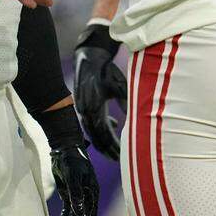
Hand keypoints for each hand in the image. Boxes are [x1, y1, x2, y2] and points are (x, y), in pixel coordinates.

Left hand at [51, 145, 99, 215]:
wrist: (64, 148)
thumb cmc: (71, 160)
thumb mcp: (73, 176)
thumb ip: (76, 193)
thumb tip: (79, 213)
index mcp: (93, 192)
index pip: (90, 215)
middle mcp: (87, 196)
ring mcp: (78, 195)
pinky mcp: (69, 194)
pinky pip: (67, 211)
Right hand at [73, 24, 126, 160]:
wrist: (89, 56)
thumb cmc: (106, 70)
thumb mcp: (119, 86)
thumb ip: (126, 103)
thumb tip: (133, 120)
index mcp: (94, 108)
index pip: (104, 134)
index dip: (113, 146)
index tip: (121, 155)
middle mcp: (86, 111)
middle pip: (96, 137)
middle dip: (107, 149)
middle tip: (118, 159)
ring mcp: (83, 109)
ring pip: (92, 132)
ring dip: (103, 141)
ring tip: (114, 149)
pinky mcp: (83, 105)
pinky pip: (90, 123)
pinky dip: (101, 128)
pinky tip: (113, 125)